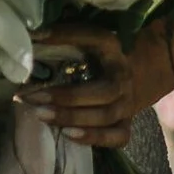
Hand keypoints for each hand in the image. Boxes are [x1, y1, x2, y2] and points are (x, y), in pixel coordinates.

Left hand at [16, 19, 173, 148]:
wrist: (140, 71)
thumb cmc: (102, 55)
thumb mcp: (90, 40)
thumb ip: (65, 37)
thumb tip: (33, 36)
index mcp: (114, 49)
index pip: (93, 38)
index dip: (67, 37)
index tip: (38, 37)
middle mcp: (123, 77)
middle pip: (102, 92)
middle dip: (66, 97)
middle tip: (32, 97)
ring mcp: (128, 103)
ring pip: (105, 116)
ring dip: (72, 117)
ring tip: (41, 115)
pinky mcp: (127, 123)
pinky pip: (116, 137)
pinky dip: (94, 138)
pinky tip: (68, 135)